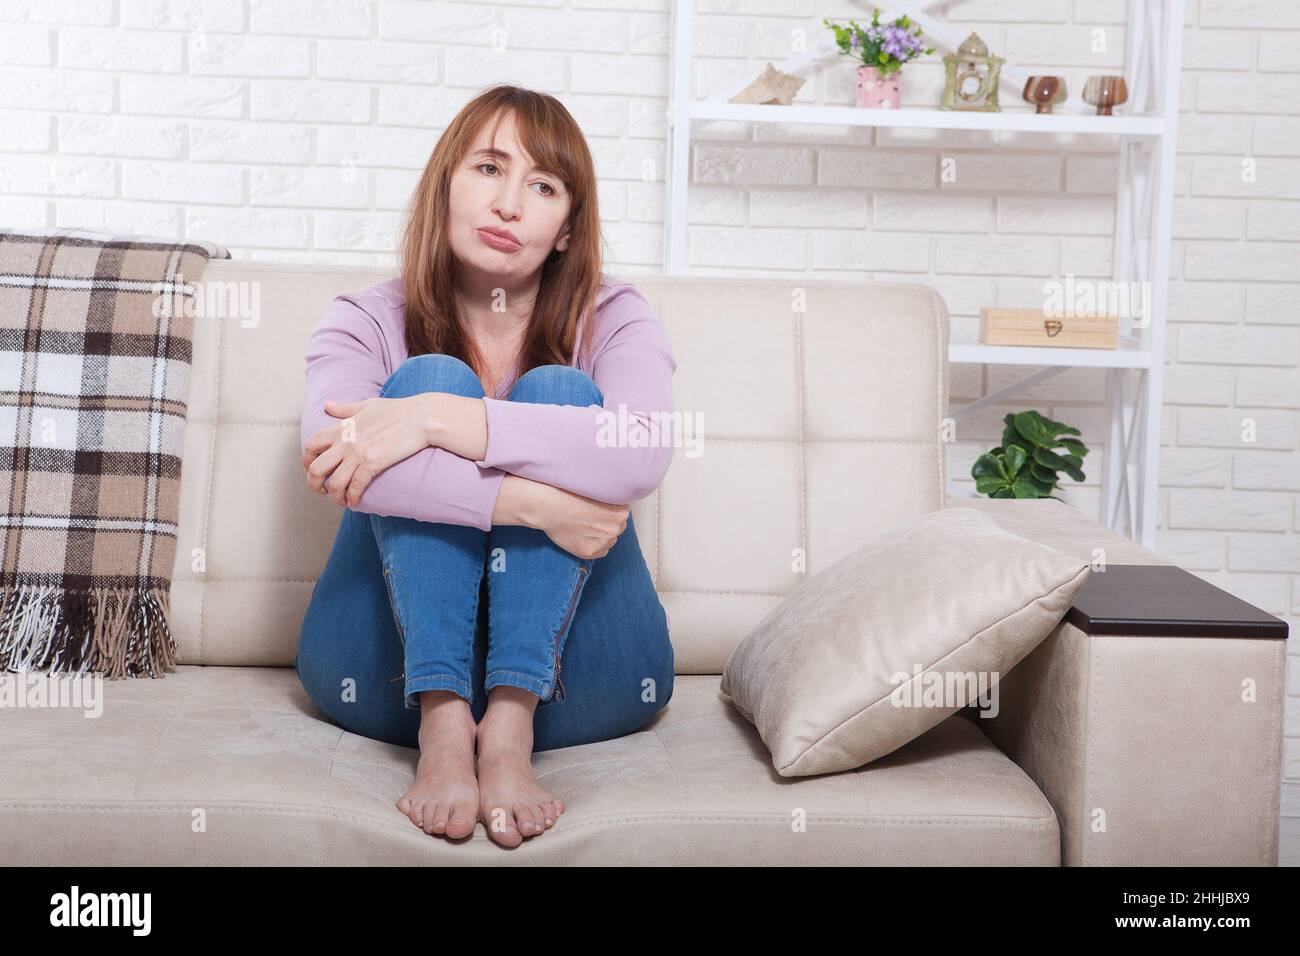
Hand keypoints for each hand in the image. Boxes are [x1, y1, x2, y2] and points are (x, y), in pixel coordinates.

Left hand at [302, 394, 433, 507]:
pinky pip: (356, 486)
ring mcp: (358, 454)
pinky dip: (353, 498)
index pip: (310, 446)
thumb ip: (344, 409)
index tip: (312, 470)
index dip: (306, 461)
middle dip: (314, 484)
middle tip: (321, 490)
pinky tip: (354, 502)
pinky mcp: (373, 464)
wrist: (421, 417)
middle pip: (315, 468)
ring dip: (334, 496)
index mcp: (341, 427)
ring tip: (340, 500)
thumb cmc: (397, 409)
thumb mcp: (366, 405)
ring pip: (334, 483)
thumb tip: (327, 405)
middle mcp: (345, 442)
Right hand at [524, 481, 628, 559]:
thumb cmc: (571, 495)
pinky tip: (581, 536)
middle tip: (590, 518)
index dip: (610, 512)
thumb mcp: (599, 491)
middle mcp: (616, 528)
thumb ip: (612, 501)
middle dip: (607, 524)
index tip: (598, 510)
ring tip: (583, 526)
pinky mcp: (591, 552)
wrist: (551, 506)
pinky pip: (600, 552)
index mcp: (621, 512)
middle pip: (617, 528)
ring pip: (608, 541)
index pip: (623, 514)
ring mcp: (604, 542)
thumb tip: (617, 506)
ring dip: (600, 536)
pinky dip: (593, 546)